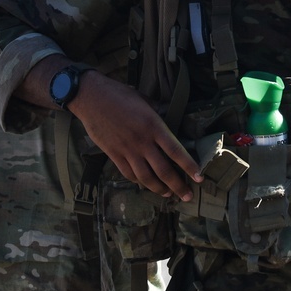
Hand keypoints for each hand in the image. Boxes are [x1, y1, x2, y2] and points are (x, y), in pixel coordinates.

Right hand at [69, 71, 201, 199]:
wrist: (91, 97)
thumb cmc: (119, 94)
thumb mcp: (145, 100)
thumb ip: (159, 111)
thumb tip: (171, 114)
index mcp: (154, 126)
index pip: (176, 151)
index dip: (189, 166)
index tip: (199, 177)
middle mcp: (142, 141)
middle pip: (164, 170)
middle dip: (178, 186)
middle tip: (187, 196)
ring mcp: (127, 150)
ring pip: (146, 177)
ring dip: (159, 188)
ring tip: (168, 194)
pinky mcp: (113, 154)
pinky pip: (129, 173)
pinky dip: (139, 182)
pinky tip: (146, 184)